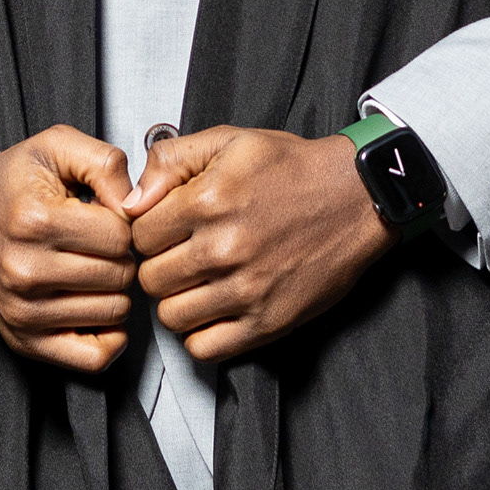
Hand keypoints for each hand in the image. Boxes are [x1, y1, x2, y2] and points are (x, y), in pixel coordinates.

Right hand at [0, 127, 139, 374]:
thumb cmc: (11, 182)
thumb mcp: (55, 146)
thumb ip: (105, 163)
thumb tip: (137, 205)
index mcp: (36, 221)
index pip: (120, 237)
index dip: (124, 223)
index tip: (106, 217)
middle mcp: (25, 271)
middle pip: (120, 276)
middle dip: (121, 256)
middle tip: (100, 243)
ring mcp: (22, 311)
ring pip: (113, 312)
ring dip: (114, 290)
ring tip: (93, 267)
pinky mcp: (23, 339)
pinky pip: (92, 357)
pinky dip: (108, 335)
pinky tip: (96, 305)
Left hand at [122, 127, 390, 364]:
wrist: (357, 197)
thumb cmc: (294, 169)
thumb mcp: (230, 141)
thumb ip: (171, 161)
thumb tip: (132, 201)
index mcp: (208, 202)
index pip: (138, 237)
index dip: (148, 232)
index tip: (166, 230)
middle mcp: (224, 249)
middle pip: (151, 279)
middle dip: (161, 266)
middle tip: (183, 255)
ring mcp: (246, 290)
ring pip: (171, 316)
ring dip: (178, 301)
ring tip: (199, 282)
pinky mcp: (268, 322)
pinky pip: (206, 348)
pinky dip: (202, 333)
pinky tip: (214, 309)